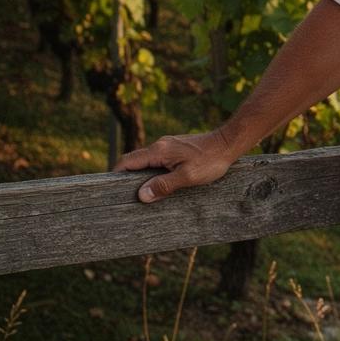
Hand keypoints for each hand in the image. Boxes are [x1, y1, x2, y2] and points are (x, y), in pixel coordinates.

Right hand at [114, 128, 237, 202]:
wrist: (229, 143)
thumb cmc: (211, 160)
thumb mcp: (188, 176)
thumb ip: (164, 185)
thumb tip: (141, 195)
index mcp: (159, 151)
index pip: (127, 161)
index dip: (115, 175)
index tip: (109, 191)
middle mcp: (161, 145)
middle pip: (134, 161)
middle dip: (126, 178)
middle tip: (123, 197)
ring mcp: (169, 146)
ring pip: (146, 161)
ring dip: (141, 176)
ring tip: (140, 195)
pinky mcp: (177, 149)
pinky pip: (157, 160)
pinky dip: (152, 172)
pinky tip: (158, 184)